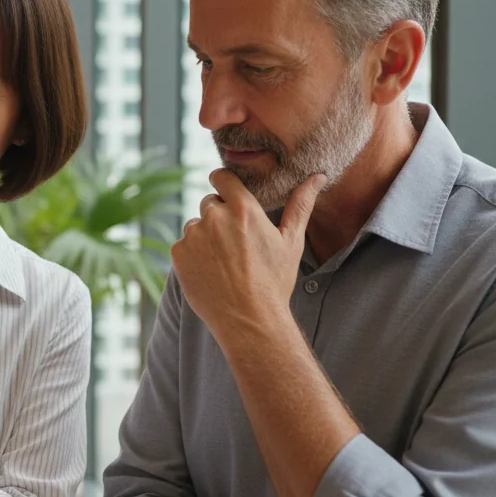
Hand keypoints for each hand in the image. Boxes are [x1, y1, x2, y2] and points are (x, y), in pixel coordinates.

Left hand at [171, 169, 324, 336]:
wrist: (249, 320)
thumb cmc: (274, 282)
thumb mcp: (291, 242)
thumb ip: (300, 205)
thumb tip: (317, 177)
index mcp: (243, 208)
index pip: (221, 177)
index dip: (224, 185)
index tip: (229, 196)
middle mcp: (214, 216)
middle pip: (209, 203)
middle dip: (219, 217)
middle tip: (235, 244)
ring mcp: (193, 235)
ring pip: (195, 225)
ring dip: (204, 237)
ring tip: (224, 263)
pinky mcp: (178, 254)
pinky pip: (183, 246)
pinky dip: (192, 256)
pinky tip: (210, 273)